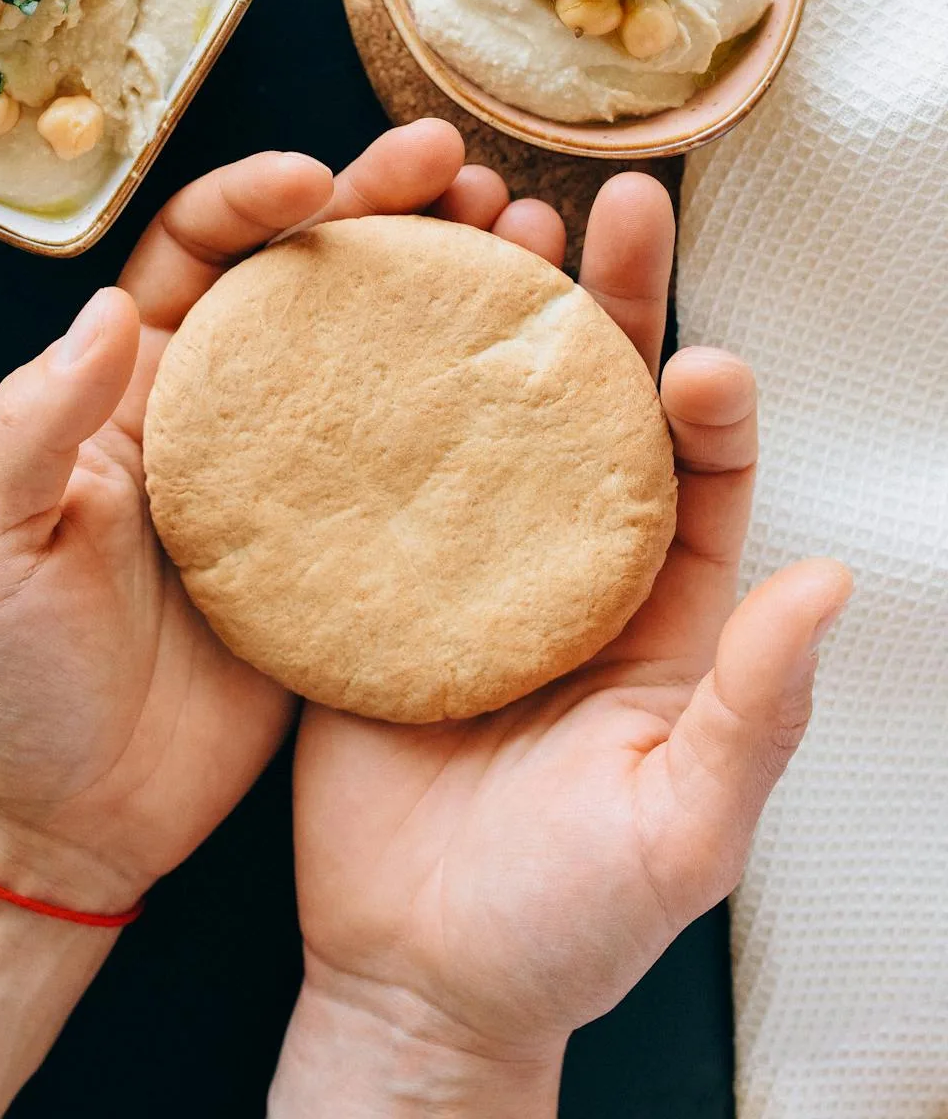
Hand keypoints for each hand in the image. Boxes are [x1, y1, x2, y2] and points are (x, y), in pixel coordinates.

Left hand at [0, 120, 489, 911]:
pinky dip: (471, 413)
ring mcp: (289, 485)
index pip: (193, 254)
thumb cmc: (3, 680)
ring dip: (444, 284)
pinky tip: (534, 379)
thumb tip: (105, 310)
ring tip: (522, 235)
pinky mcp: (344, 557)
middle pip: (305, 278)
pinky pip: (415, 465)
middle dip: (378, 208)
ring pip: (376, 353)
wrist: (68, 825)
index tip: (319, 179)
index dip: (253, 199)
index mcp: (131, 389)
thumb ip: (31, 427)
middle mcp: (218, 415)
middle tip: (456, 168)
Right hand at [273, 172, 851, 1114]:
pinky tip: (356, 313)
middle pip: (593, 403)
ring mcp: (464, 559)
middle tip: (599, 206)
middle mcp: (567, 558)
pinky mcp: (367, 577)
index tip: (696, 357)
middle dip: (603, 301)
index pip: (700, 471)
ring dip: (483, 311)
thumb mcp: (682, 830)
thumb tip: (828, 584)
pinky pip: (374, 466)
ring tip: (480, 218)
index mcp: (661, 607)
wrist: (415, 978)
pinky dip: (368, 386)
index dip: (706, 400)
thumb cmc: (567, 924)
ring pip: (482, 407)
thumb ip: (754, 711)